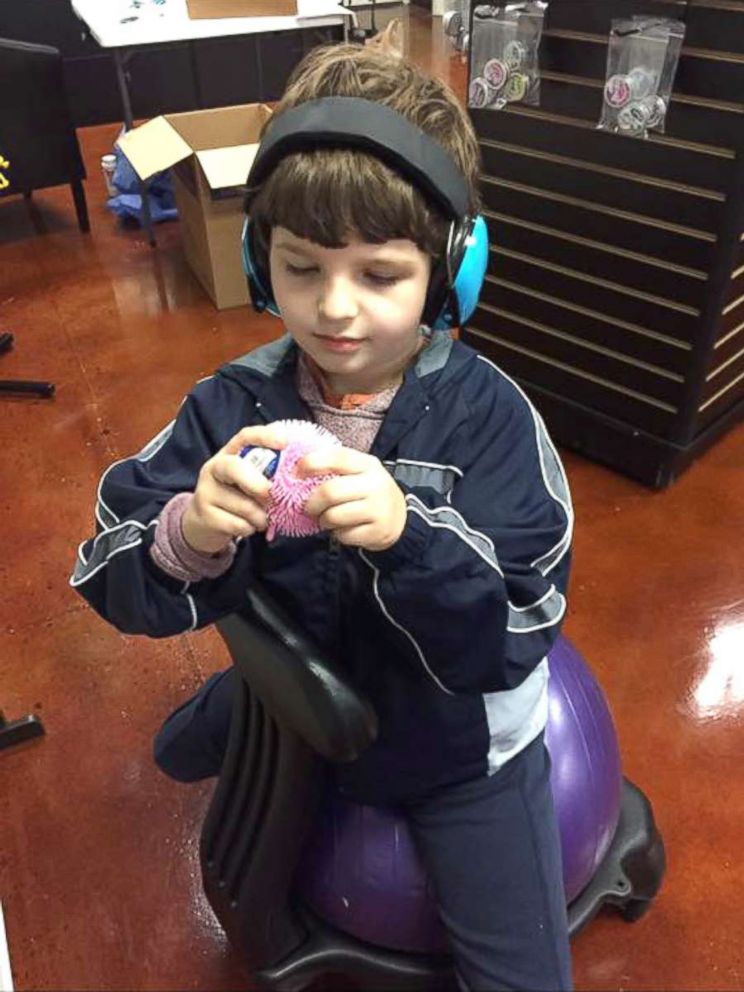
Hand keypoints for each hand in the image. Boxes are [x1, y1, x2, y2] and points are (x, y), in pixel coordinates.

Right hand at [182, 424, 286, 554]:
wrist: (205, 524)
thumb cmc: (237, 498)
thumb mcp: (251, 481)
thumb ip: (268, 474)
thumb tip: (298, 475)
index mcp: (229, 453)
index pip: (245, 437)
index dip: (264, 437)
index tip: (285, 442)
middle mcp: (214, 467)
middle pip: (235, 468)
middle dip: (258, 484)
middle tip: (270, 496)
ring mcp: (206, 491)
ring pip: (243, 505)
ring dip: (260, 517)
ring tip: (260, 518)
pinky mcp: (205, 516)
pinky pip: (238, 524)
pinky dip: (250, 529)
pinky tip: (248, 526)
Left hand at [301, 448, 406, 551]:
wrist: (400, 518)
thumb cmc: (368, 492)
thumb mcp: (358, 472)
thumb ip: (333, 467)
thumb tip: (296, 468)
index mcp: (367, 464)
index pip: (336, 457)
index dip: (311, 463)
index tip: (295, 474)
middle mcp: (375, 484)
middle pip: (330, 491)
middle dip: (311, 503)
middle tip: (309, 508)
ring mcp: (378, 509)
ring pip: (333, 516)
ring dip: (323, 520)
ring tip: (328, 519)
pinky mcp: (377, 531)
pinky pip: (344, 535)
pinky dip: (338, 534)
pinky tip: (344, 529)